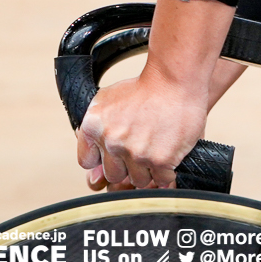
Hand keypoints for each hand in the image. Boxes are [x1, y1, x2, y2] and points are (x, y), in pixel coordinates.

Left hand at [77, 72, 209, 190]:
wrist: (174, 81)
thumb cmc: (146, 88)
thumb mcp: (108, 99)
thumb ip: (96, 128)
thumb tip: (93, 163)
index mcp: (94, 126)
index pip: (87, 161)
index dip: (101, 159)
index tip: (112, 154)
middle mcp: (111, 141)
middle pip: (114, 175)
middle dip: (126, 166)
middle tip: (139, 150)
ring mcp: (135, 153)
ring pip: (138, 180)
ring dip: (147, 170)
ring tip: (155, 149)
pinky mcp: (159, 160)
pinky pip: (161, 180)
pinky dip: (166, 171)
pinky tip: (168, 153)